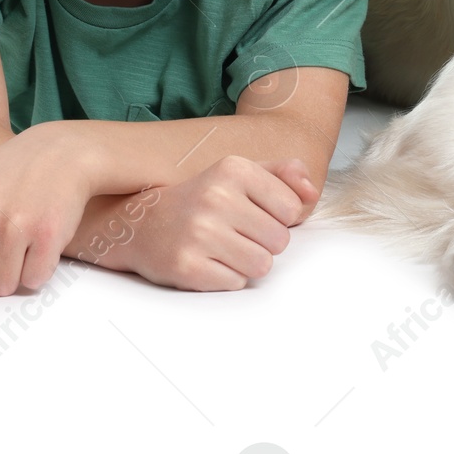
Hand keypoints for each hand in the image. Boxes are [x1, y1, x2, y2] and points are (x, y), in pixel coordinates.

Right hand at [98, 156, 318, 291]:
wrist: (140, 224)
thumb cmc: (202, 199)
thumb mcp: (239, 174)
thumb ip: (283, 175)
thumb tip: (312, 190)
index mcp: (233, 169)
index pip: (292, 208)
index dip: (277, 217)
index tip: (251, 212)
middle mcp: (215, 197)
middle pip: (279, 241)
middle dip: (263, 242)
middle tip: (234, 233)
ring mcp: (199, 233)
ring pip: (261, 265)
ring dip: (247, 263)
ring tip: (223, 248)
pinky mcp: (186, 266)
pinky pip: (236, 283)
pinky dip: (226, 277)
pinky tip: (207, 261)